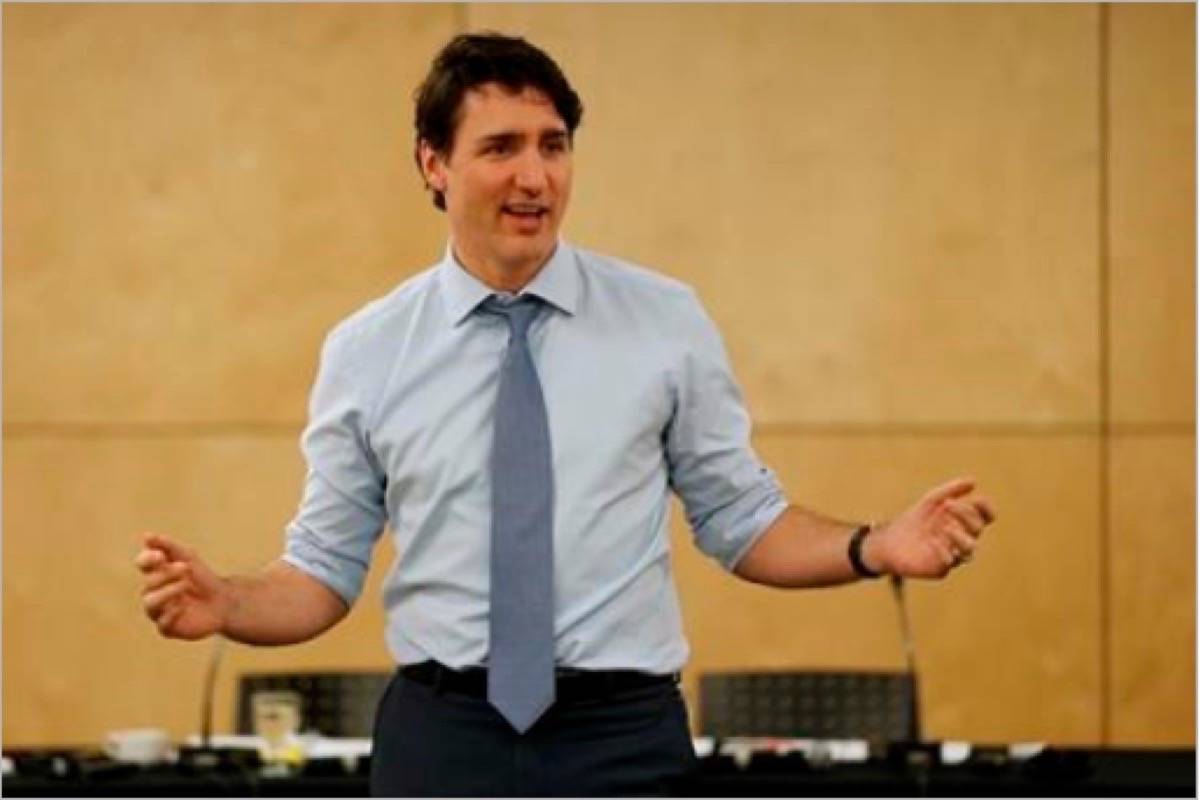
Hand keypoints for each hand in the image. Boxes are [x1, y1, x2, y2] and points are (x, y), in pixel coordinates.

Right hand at [135, 533, 230, 639]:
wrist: (224, 602)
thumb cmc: (204, 579)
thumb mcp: (189, 558)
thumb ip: (168, 547)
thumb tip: (146, 536)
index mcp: (157, 573)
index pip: (142, 564)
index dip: (147, 559)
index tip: (160, 556)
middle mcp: (154, 592)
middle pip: (149, 583)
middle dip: (165, 575)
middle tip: (185, 568)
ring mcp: (160, 611)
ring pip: (150, 604)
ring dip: (166, 592)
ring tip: (184, 584)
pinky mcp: (168, 628)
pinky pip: (162, 624)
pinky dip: (171, 614)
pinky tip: (182, 606)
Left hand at [868, 478, 995, 578]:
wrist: (890, 542)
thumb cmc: (915, 521)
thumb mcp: (931, 500)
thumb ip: (951, 490)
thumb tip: (973, 481)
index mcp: (963, 523)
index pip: (986, 517)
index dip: (986, 509)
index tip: (975, 500)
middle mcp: (962, 539)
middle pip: (978, 529)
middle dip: (966, 515)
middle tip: (947, 505)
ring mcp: (953, 554)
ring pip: (970, 550)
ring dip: (961, 536)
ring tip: (945, 527)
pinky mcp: (940, 569)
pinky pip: (949, 562)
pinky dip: (942, 550)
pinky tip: (931, 541)